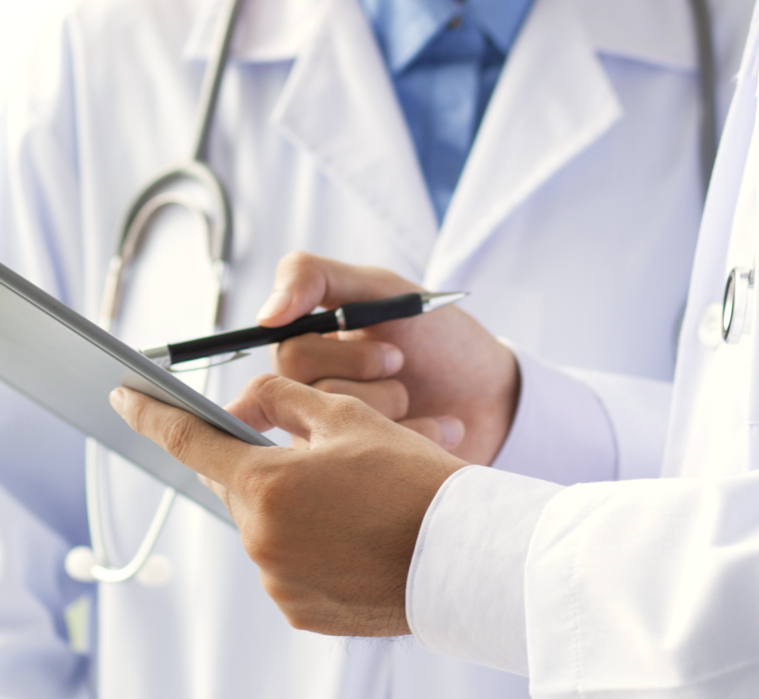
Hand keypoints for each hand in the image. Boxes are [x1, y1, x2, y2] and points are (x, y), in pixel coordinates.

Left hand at [110, 375, 466, 635]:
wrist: (466, 557)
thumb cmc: (414, 481)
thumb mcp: (349, 418)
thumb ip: (283, 401)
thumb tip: (248, 403)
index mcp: (263, 483)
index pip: (187, 441)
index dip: (150, 414)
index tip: (123, 396)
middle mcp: (259, 537)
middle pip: (236, 487)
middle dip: (262, 468)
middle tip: (319, 461)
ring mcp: (277, 579)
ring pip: (264, 528)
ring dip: (291, 511)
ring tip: (353, 507)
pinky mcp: (299, 609)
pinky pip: (287, 567)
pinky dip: (309, 549)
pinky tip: (354, 541)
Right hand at [257, 252, 518, 465]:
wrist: (493, 394)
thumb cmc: (436, 338)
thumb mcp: (380, 288)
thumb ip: (313, 277)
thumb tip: (265, 315)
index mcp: (303, 357)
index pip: (282, 359)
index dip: (331, 355)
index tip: (383, 351)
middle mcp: (307, 403)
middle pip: (301, 395)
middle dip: (363, 371)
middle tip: (399, 361)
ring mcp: (333, 445)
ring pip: (331, 431)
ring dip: (389, 405)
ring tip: (415, 396)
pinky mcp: (361, 481)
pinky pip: (369, 466)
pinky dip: (417, 437)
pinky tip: (441, 427)